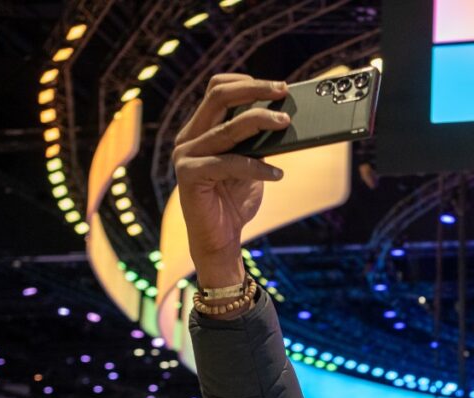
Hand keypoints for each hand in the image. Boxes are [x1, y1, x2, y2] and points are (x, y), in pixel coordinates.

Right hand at [172, 74, 289, 287]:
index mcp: (200, 129)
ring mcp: (186, 155)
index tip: (278, 86)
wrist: (220, 240)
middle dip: (255, 90)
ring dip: (261, 122)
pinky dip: (257, 167)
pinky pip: (229, 162)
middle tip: (284, 91)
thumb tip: (284, 118)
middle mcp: (189, 137)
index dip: (247, 82)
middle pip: (219, 96)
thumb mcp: (251, 163)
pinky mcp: (189, 175)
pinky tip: (278, 174)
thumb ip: (257, 141)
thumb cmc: (235, 200)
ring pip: (228, 127)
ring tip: (287, 124)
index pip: (218, 89)